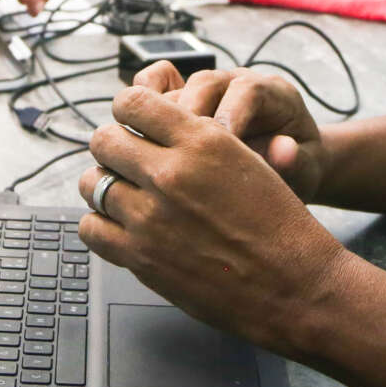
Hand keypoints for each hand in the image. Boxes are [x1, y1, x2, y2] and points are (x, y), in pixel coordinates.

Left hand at [75, 86, 348, 357]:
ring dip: (104, 184)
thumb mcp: (247, 159)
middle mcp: (171, 173)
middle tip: (127, 160)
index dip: (127, 110)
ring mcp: (150, 217)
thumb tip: (158, 123)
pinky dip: (99, 224)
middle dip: (113, 147)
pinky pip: (91, 227)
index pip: (132, 101)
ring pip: (93, 183)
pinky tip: (120, 225)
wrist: (294, 285)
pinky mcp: (140, 257)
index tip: (132, 123)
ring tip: (124, 193)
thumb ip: (198, 140)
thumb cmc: (278, 224)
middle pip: (104, 140)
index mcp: (202, 140)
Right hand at [133, 63, 326, 202]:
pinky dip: (143, 103)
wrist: (287, 162)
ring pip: (175, 87)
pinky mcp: (185, 97)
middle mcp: (237, 82)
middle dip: (190, 117)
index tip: (221, 147)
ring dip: (161, 120)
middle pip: (205, 83)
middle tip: (180, 152)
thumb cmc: (298, 166)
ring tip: (154, 152)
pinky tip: (138, 136)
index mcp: (274, 93)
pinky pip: (156, 84)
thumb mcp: (306, 168)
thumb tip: (284, 150)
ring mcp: (209, 88)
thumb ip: (296, 160)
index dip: (230, 114)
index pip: (247, 89)